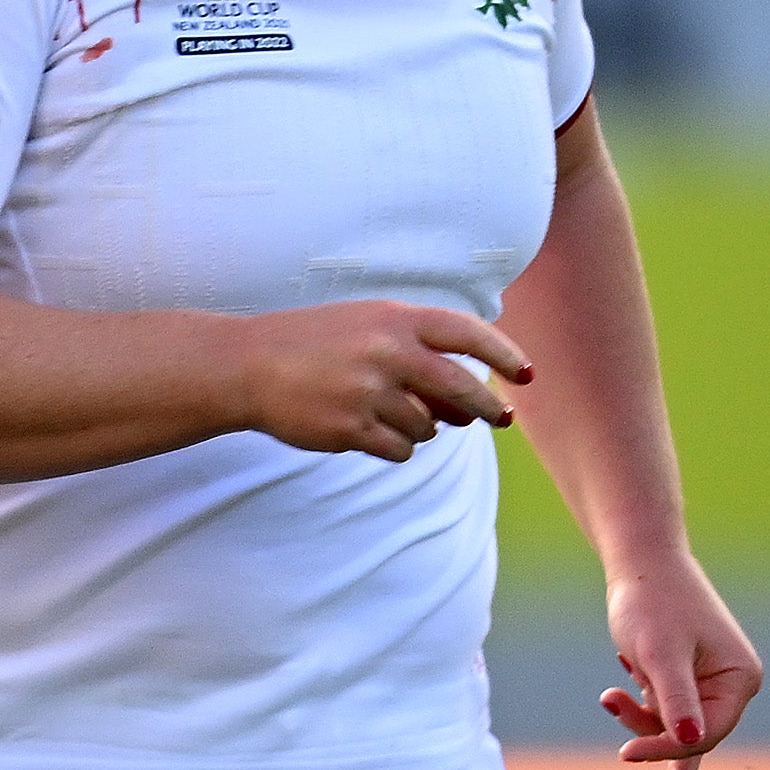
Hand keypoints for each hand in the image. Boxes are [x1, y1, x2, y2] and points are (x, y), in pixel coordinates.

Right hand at [233, 300, 525, 460]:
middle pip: (463, 388)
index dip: (504, 355)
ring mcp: (369, 392)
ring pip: (429, 425)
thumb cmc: (310, 343)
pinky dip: (395, 446)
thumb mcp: (365, 324)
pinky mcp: (351, 428)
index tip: (525, 376)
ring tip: (387, 414)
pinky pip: (400, 449)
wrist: (243, 365)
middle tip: (497, 419)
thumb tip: (470, 401)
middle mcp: (387, 353)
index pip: (469, 335)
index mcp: (394, 319)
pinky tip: (369, 432)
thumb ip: (417, 347)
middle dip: (487, 408)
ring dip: (421, 426)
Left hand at [591, 552, 761, 769]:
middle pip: (691, 734)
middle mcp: (732, 683)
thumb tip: (691, 739)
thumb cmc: (652, 603)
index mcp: (739, 679)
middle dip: (650, 729)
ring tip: (610, 693)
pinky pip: (666, 711)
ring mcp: (709, 681)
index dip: (668, 747)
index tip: (626, 753)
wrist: (641, 564)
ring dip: (639, 715)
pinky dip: (640, 709)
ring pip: (673, 724)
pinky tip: (618, 696)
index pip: (707, 734)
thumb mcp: (660, 653)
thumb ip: (675, 698)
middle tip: (612, 711)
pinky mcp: (685, 676)